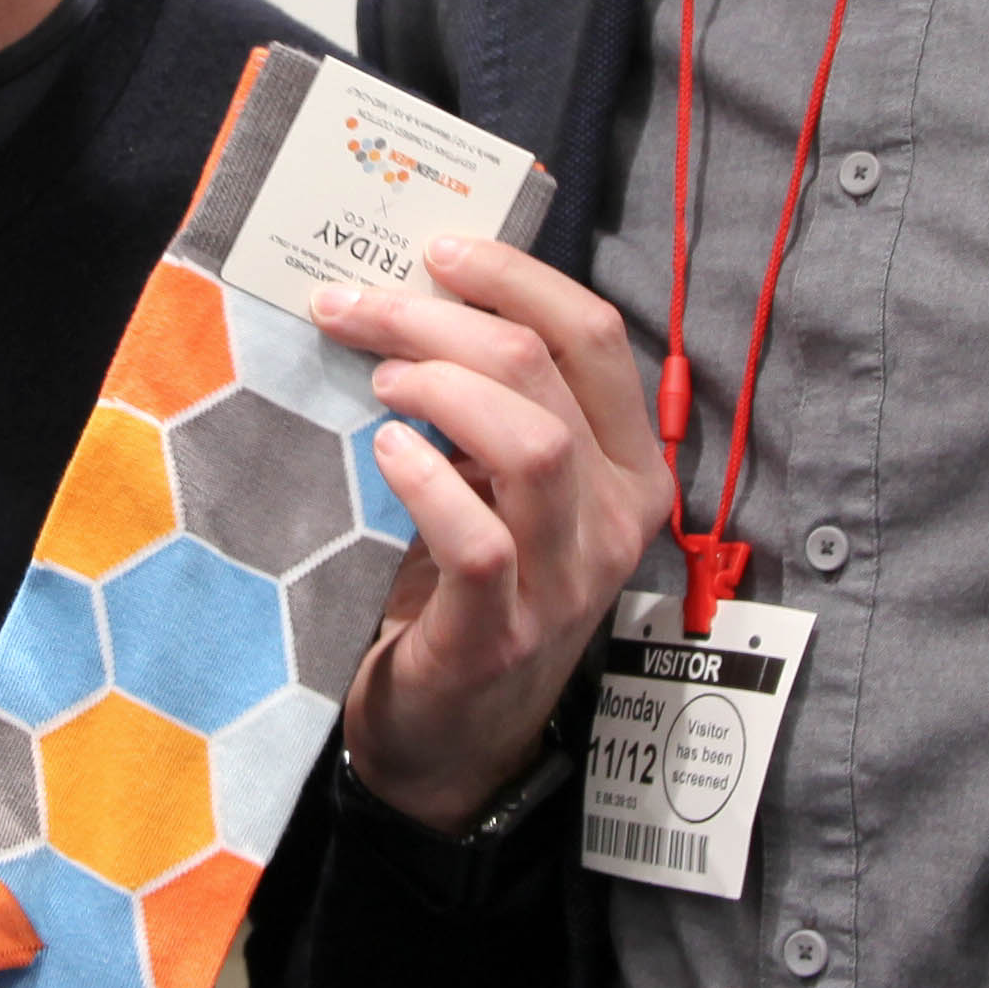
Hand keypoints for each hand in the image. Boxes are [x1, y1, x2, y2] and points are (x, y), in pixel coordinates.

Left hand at [322, 233, 660, 831]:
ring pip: (533, 443)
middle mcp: (617, 517)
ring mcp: (566, 580)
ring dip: (442, 386)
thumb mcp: (503, 486)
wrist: (453, 736)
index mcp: (629, 464)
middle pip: (549, 371)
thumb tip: (415, 291)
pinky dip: (426, 480)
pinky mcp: (501, 635)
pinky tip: (386, 452)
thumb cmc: (468, 588)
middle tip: (359, 307)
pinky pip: (480, 540)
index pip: (595, 335)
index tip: (437, 251)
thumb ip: (491, 405)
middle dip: (445, 317)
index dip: (515, 275)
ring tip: (380, 383)